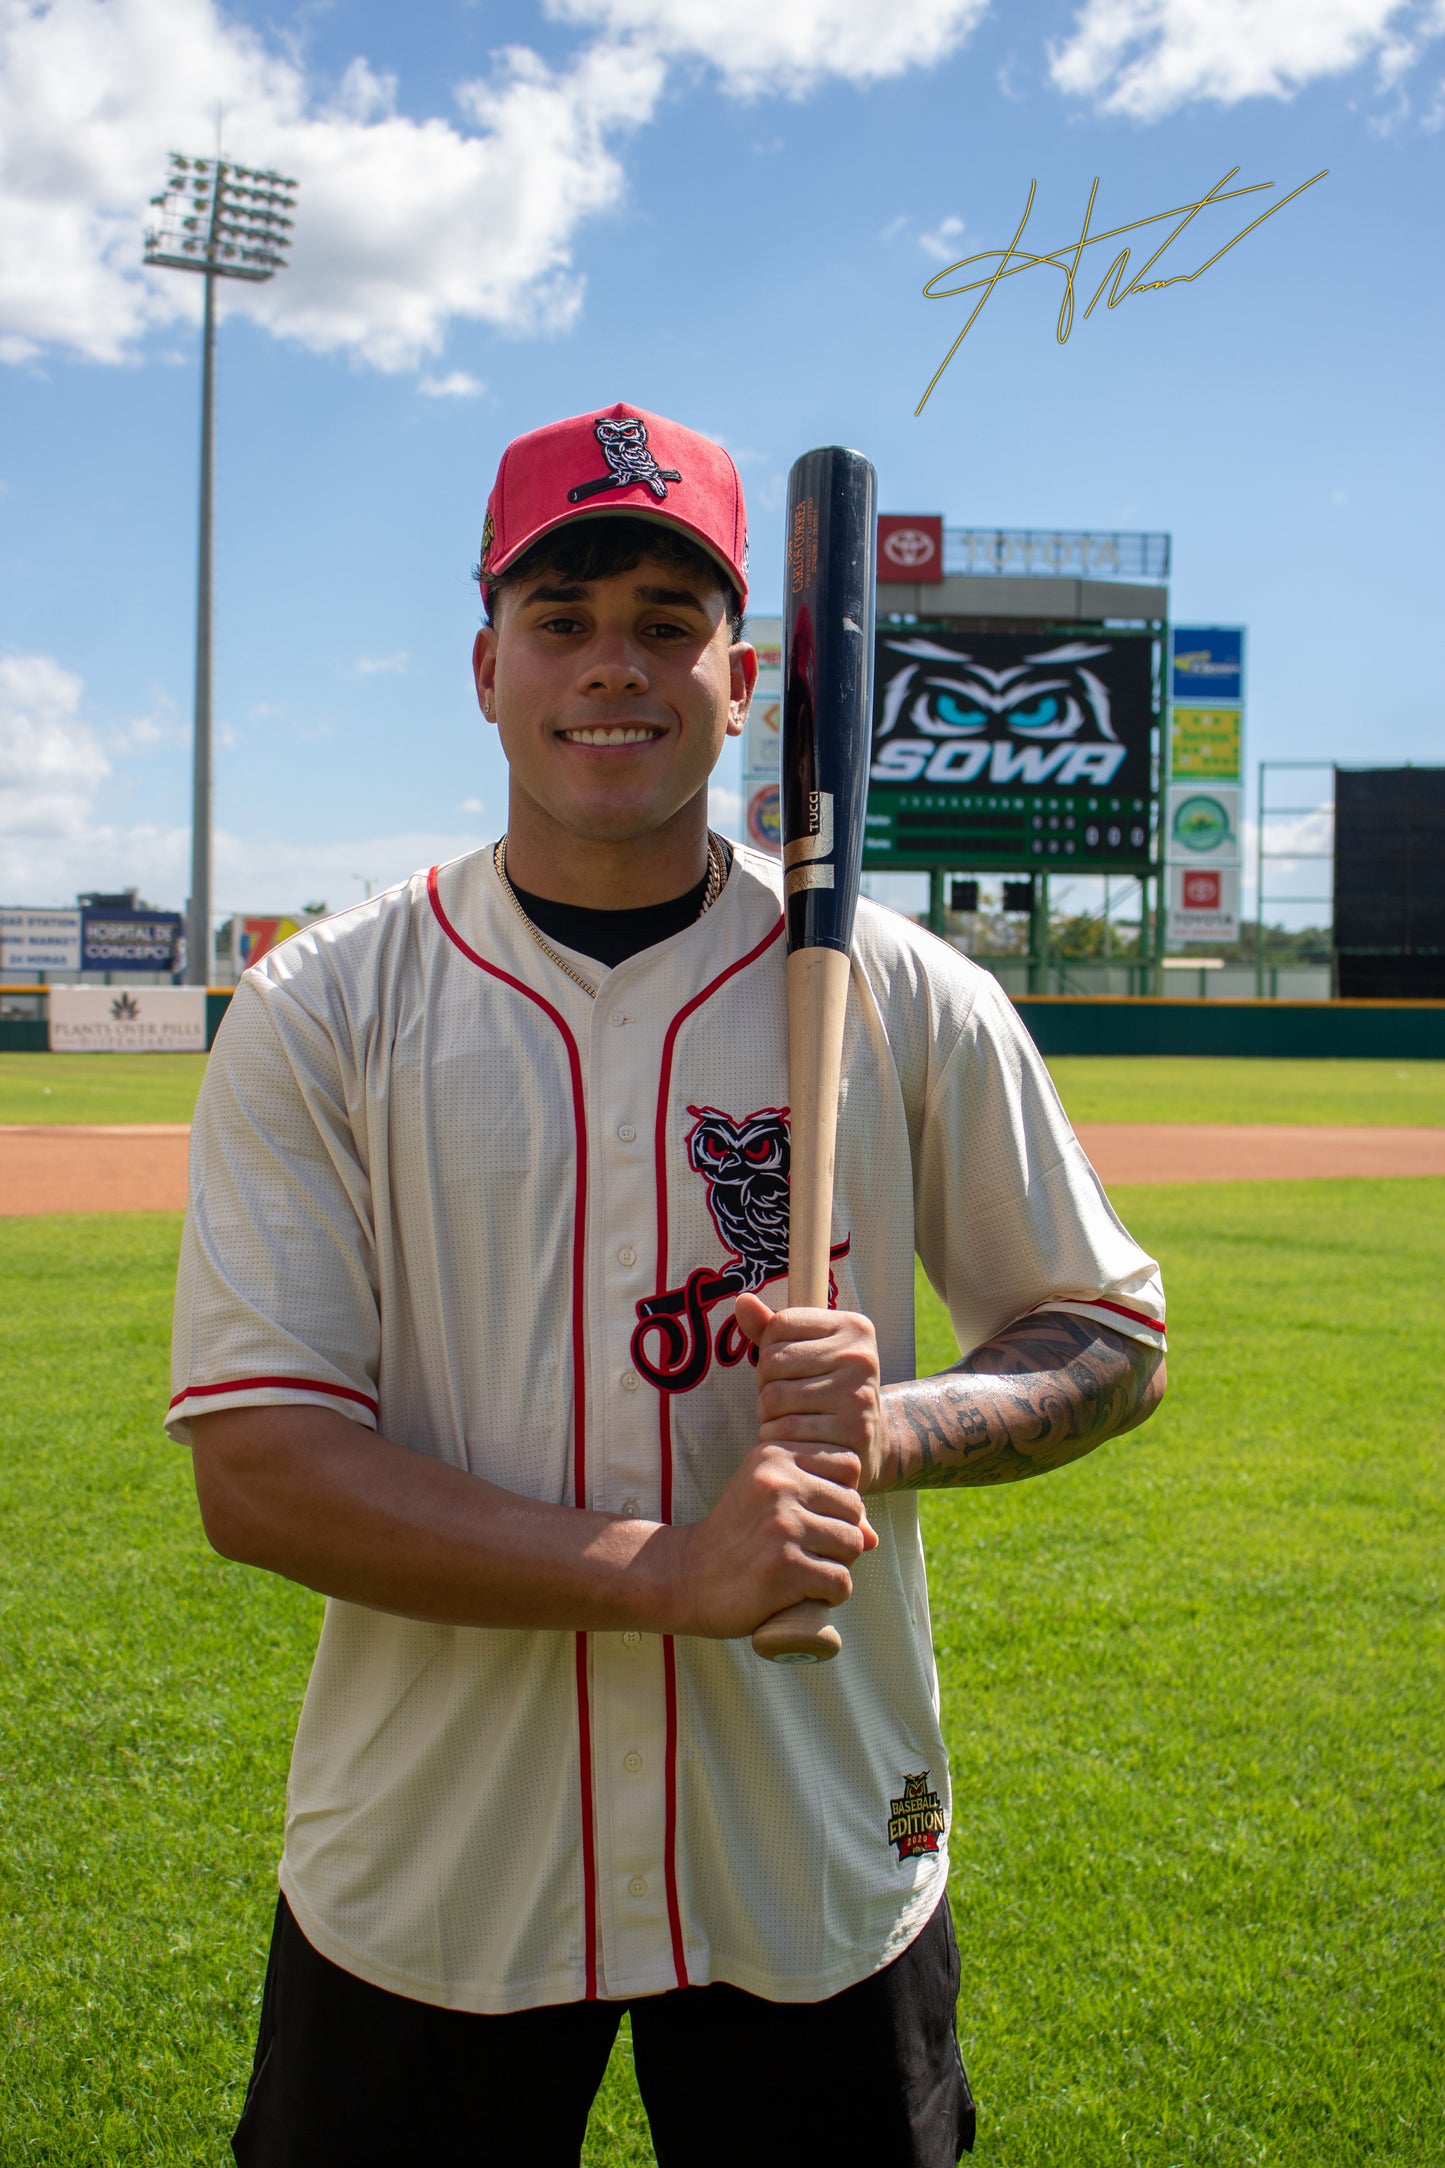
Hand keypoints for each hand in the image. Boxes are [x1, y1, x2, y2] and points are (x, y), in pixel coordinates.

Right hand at [667, 1435, 876, 1639]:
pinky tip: (803, 1595)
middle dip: (843, 1535)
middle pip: (855, 1508)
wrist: (683, 1576)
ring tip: (806, 1573)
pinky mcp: (785, 1568)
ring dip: (838, 1566)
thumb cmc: (735, 1537)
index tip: (815, 1516)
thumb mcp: (769, 1502)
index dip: (842, 1495)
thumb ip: (819, 1505)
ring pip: (854, 1545)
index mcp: (775, 1456)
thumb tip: (873, 1537)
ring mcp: (782, 1526)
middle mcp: (779, 1484)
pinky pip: (840, 1582)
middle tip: (810, 1553)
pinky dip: (829, 1596)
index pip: (849, 1465)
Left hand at [734, 1292, 887, 1492]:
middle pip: (773, 1361)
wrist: (870, 1443)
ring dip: (767, 1413)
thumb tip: (742, 1301)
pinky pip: (785, 1429)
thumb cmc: (827, 1389)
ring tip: (784, 1417)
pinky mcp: (852, 1431)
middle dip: (765, 1383)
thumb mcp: (808, 1352)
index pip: (780, 1324)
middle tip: (782, 1398)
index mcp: (853, 1327)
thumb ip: (772, 1328)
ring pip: (774, 1396)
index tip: (786, 1369)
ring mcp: (859, 1394)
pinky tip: (789, 1438)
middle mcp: (860, 1357)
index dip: (769, 1349)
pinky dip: (774, 1436)